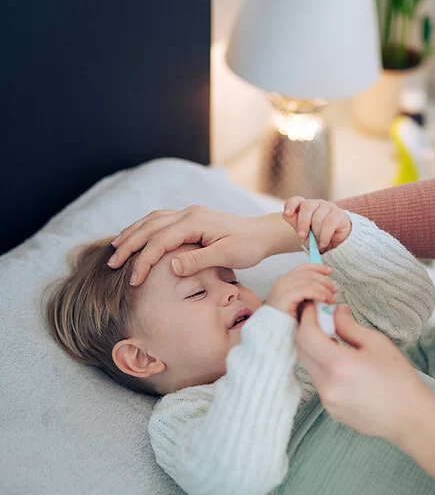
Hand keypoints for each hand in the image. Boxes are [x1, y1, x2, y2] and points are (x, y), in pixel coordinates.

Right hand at [107, 207, 300, 285]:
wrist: (262, 234)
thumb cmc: (248, 246)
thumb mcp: (227, 256)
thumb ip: (199, 261)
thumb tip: (171, 266)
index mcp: (196, 222)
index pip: (160, 241)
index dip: (143, 261)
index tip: (133, 281)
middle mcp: (189, 213)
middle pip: (149, 227)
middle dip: (128, 245)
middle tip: (112, 265)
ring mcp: (189, 214)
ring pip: (151, 220)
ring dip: (132, 234)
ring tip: (115, 249)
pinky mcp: (191, 218)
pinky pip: (160, 220)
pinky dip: (144, 229)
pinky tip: (136, 238)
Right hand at [266, 264, 336, 318]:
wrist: (274, 333)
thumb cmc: (286, 321)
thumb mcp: (299, 303)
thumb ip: (307, 294)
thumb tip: (324, 289)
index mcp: (285, 282)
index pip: (303, 268)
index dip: (318, 268)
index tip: (329, 271)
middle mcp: (282, 282)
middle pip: (308, 273)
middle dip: (324, 280)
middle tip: (333, 289)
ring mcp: (283, 289)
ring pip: (309, 281)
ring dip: (324, 288)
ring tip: (331, 298)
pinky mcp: (286, 297)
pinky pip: (307, 290)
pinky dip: (319, 293)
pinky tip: (325, 299)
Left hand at [283, 197, 351, 252]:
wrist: (337, 245)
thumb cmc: (318, 237)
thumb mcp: (304, 234)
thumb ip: (296, 224)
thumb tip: (286, 215)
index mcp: (306, 207)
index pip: (296, 200)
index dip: (291, 205)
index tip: (287, 213)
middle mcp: (317, 204)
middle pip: (307, 207)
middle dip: (302, 223)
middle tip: (302, 236)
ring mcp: (329, 207)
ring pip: (318, 217)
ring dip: (316, 233)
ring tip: (318, 242)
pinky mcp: (340, 214)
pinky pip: (330, 222)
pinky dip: (324, 235)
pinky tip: (323, 242)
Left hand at [297, 304, 422, 440]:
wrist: (410, 418)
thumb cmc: (399, 380)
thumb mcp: (376, 343)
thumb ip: (349, 326)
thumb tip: (335, 313)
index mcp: (338, 365)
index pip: (307, 335)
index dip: (308, 317)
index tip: (314, 307)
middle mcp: (327, 385)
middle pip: (303, 350)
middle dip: (309, 331)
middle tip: (323, 319)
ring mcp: (327, 400)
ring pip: (310, 366)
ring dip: (316, 350)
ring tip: (335, 341)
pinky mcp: (330, 410)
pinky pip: (319, 382)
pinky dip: (323, 367)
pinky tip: (342, 364)